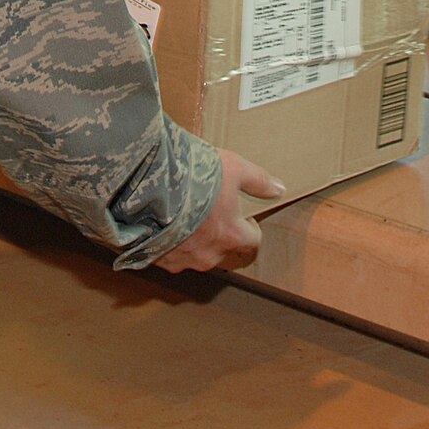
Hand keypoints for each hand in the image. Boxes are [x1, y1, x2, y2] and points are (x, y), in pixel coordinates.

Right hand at [155, 148, 284, 272]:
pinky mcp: (158, 259)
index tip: (242, 214)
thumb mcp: (233, 168)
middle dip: (220, 233)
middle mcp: (209, 255)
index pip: (252, 242)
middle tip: (210, 210)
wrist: (148, 185)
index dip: (249, 227)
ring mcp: (182, 260)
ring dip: (194, 239)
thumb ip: (258, 181)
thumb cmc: (194, 176)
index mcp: (231, 235)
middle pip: (224, 249)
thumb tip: (279, 189)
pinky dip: (169, 242)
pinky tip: (163, 221)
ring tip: (184, 214)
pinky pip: (170, 254)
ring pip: (196, 254)